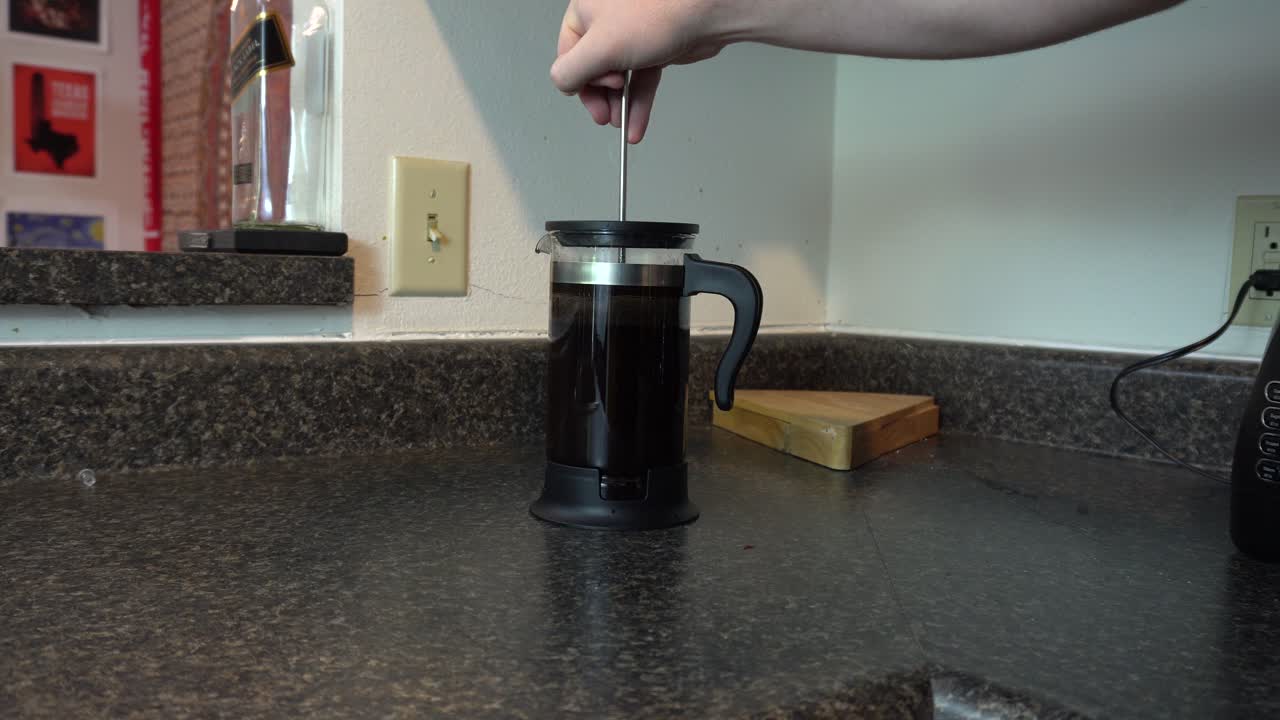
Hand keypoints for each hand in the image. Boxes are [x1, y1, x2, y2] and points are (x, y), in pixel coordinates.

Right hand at [552, 0, 728, 142]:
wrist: (705, 12)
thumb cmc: (659, 12)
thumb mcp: (601, 48)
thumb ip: (572, 70)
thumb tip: (561, 83)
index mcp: (586, 10)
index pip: (569, 55)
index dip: (579, 82)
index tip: (591, 103)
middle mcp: (607, 19)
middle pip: (594, 68)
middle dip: (601, 97)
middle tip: (606, 115)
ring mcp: (632, 33)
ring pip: (620, 77)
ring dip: (621, 104)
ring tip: (622, 123)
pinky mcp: (654, 46)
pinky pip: (641, 78)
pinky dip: (639, 101)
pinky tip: (637, 123)